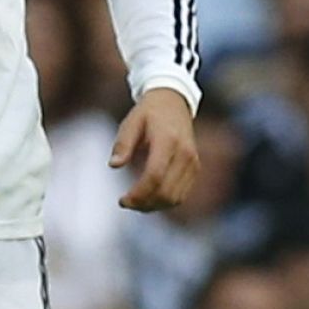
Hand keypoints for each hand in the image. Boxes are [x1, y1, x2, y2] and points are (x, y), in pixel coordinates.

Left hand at [110, 87, 198, 211]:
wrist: (174, 102)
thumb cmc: (148, 113)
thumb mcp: (130, 122)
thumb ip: (123, 144)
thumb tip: (114, 165)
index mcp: (168, 141)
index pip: (155, 176)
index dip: (139, 193)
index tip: (122, 200)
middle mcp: (185, 154)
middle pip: (167, 191)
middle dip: (144, 203)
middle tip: (125, 203)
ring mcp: (193, 163)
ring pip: (176, 197)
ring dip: (154, 206)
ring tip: (135, 203)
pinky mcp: (195, 168)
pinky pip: (182, 194)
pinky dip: (165, 201)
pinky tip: (148, 199)